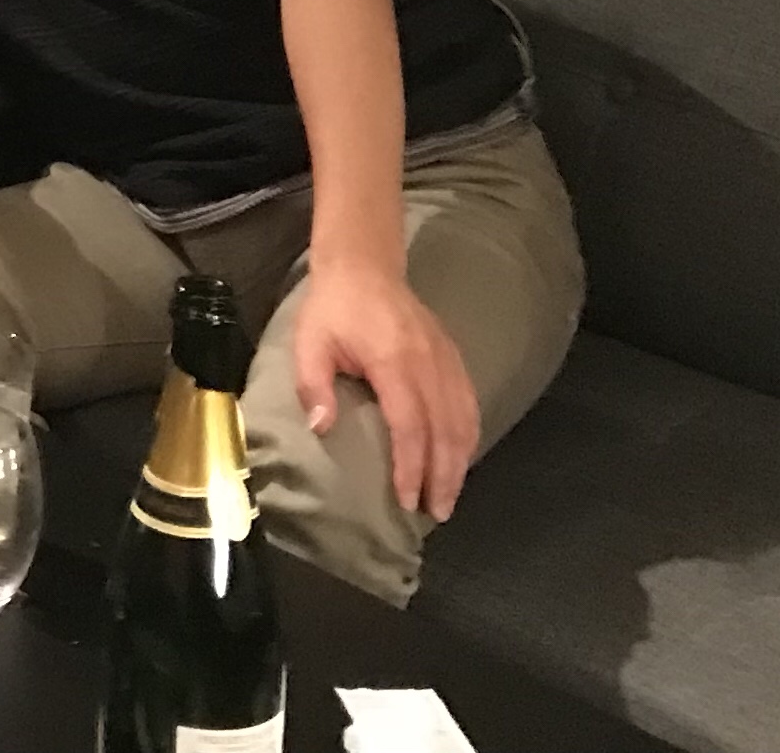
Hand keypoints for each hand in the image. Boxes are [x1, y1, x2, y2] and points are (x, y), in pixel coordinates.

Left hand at [288, 259, 480, 520]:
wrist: (364, 267)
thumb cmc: (333, 310)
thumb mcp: (309, 343)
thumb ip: (313, 385)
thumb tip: (322, 428)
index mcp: (393, 362)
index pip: (410, 425)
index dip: (411, 467)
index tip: (407, 499)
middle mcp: (428, 364)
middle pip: (445, 431)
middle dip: (443, 477)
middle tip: (436, 512)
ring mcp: (446, 360)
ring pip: (463, 420)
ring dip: (459, 462)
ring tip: (449, 496)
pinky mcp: (454, 357)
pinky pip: (469, 403)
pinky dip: (469, 435)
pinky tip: (461, 458)